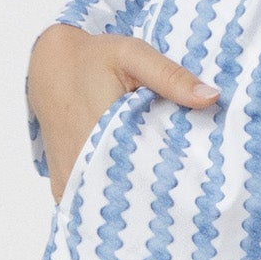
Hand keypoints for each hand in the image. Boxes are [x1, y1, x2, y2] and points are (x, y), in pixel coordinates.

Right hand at [27, 23, 220, 204]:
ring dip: (135, 201)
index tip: (200, 184)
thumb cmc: (92, 58)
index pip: (145, 175)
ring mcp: (69, 179)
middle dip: (159, 195)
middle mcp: (81, 165)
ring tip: (166, 194)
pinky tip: (137, 192)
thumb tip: (211, 98)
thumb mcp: (133, 55)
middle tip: (189, 192)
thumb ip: (171, 76)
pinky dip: (113, 199)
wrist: (49, 65)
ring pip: (108, 204)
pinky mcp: (62, 184)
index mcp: (101, 135)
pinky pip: (90, 202)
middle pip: (129, 194)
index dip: (174, 182)